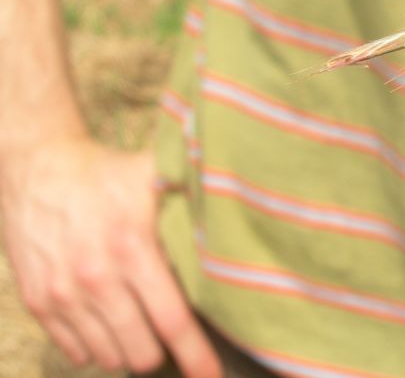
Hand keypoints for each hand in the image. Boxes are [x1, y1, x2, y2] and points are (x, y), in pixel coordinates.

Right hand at [0, 133, 221, 376]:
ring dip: (130, 350)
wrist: (38, 169)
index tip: (212, 375)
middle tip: (175, 339)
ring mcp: (63, 294)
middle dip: (163, 354)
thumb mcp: (156, 173)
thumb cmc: (108, 173)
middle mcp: (95, 278)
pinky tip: (112, 323)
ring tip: (144, 329)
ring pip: (107, 356)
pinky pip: (74, 350)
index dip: (195, 353)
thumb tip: (246, 195)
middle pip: (140, 351)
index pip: (171, 319)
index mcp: (132, 248)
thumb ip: (197, 188)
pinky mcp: (38, 302)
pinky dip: (97, 347)